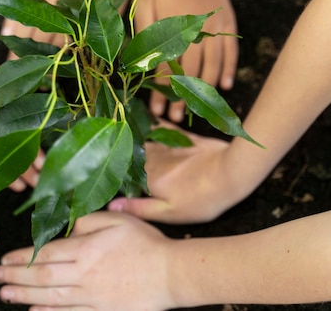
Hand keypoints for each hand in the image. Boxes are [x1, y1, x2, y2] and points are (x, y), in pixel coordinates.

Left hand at [0, 37, 39, 189]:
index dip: (3, 172)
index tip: (16, 187)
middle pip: (6, 146)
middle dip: (21, 167)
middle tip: (34, 184)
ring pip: (17, 130)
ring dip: (30, 149)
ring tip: (43, 166)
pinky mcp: (4, 87)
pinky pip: (24, 108)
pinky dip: (36, 121)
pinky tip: (46, 132)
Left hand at [0, 212, 178, 310]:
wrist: (171, 273)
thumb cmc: (145, 243)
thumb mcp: (116, 219)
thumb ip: (88, 222)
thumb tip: (67, 230)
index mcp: (86, 248)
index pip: (45, 253)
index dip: (21, 256)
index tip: (4, 258)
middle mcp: (83, 273)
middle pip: (41, 276)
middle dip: (14, 276)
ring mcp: (92, 296)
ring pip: (50, 297)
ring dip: (24, 295)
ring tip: (5, 293)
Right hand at [108, 127, 238, 223]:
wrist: (232, 174)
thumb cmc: (202, 200)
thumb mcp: (171, 213)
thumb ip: (140, 208)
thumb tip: (111, 205)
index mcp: (147, 178)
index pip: (121, 173)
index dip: (110, 172)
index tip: (99, 172)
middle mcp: (153, 158)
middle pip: (129, 153)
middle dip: (117, 152)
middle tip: (102, 149)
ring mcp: (168, 145)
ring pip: (142, 139)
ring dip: (130, 137)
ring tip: (116, 133)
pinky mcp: (182, 137)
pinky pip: (160, 126)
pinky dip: (150, 122)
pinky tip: (143, 117)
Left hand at [136, 0, 238, 122]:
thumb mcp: (144, 3)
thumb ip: (142, 32)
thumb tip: (137, 63)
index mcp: (172, 29)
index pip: (166, 68)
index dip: (160, 91)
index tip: (155, 111)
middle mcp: (195, 32)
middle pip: (189, 72)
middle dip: (182, 97)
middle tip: (175, 117)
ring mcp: (215, 28)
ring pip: (212, 65)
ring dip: (205, 90)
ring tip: (198, 110)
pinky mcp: (227, 23)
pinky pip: (231, 51)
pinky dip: (229, 69)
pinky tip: (225, 86)